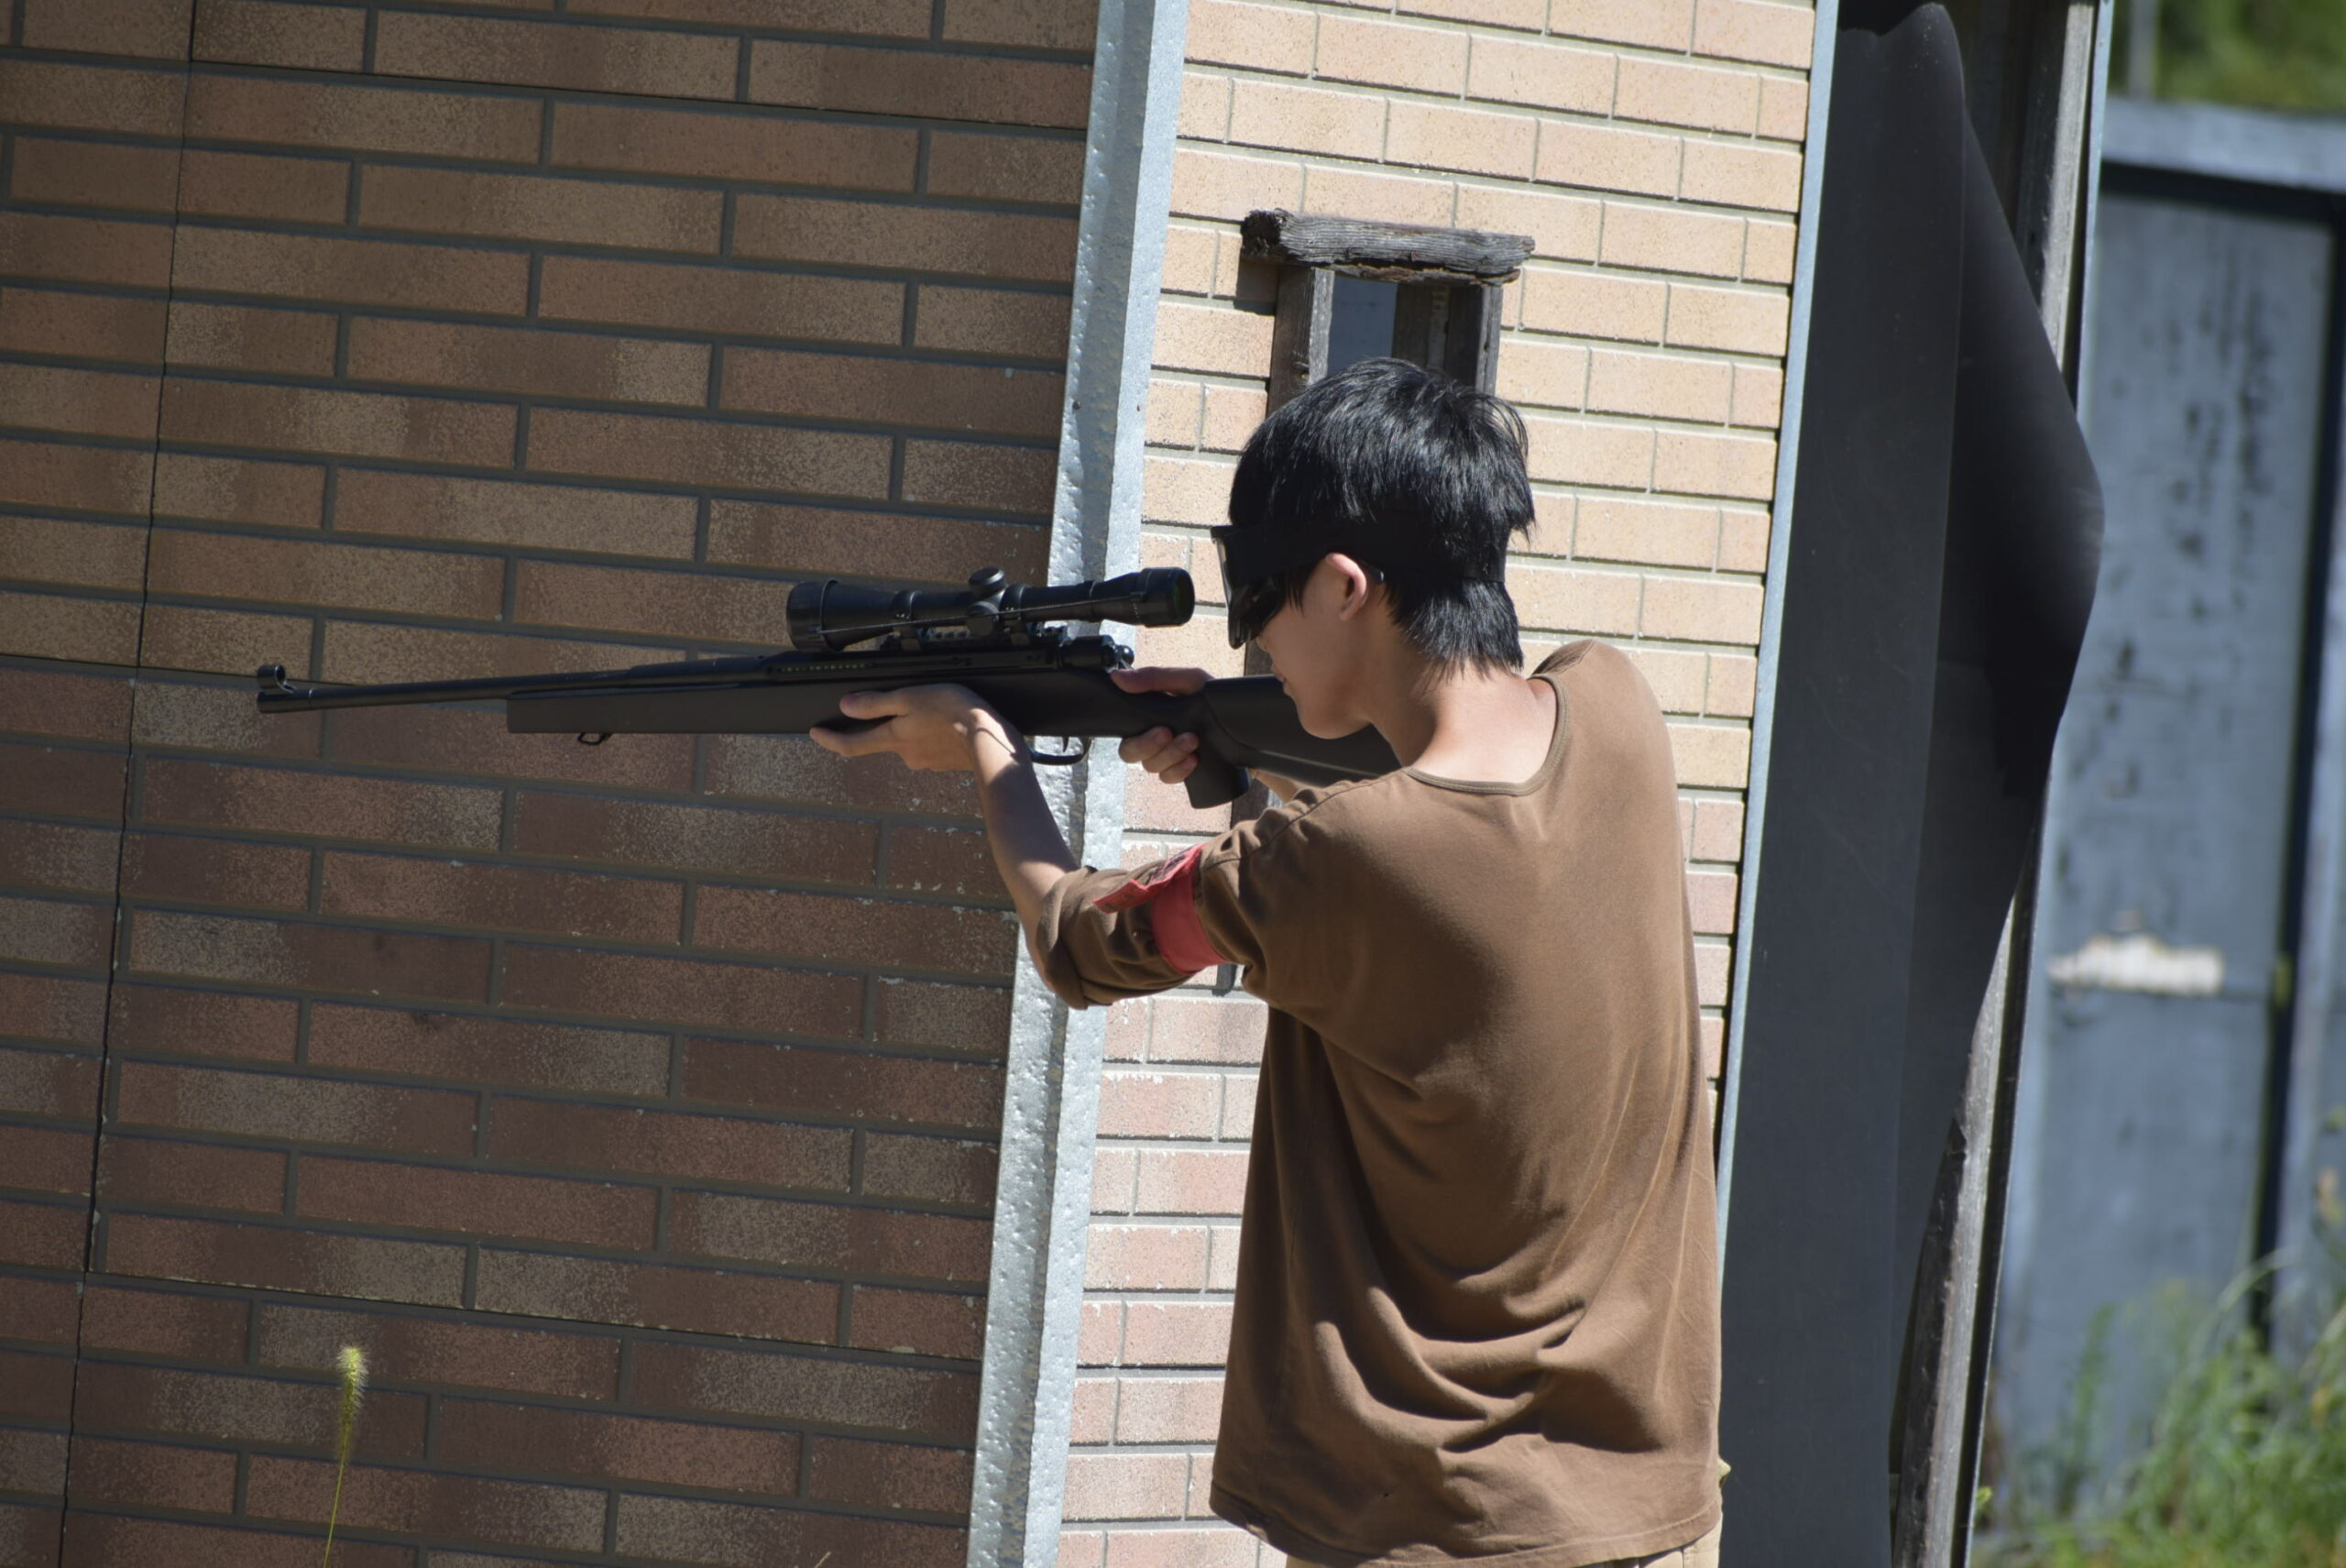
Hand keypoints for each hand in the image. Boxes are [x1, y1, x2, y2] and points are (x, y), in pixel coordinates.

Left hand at [810, 685, 1021, 772]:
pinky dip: (937, 735)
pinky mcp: (947, 763)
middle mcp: (907, 755)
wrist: (991, 742)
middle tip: (908, 704)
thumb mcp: (909, 698)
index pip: (852, 745)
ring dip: (919, 728)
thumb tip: (845, 706)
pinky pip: (934, 746)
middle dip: (891, 726)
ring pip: (913, 742)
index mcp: (893, 739)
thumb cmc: (953, 714)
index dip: (830, 739)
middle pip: (887, 740)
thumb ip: (876, 704)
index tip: (814, 733)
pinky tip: (951, 724)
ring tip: (938, 709)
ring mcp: (928, 762)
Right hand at [1111, 666, 1211, 784]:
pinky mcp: (1184, 771)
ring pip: (1150, 766)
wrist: (1249, 725)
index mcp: (1153, 714)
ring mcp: (1170, 755)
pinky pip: (1169, 778)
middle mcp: (1156, 736)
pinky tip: (1194, 760)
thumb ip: (1154, 678)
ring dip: (1170, 755)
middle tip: (1167, 733)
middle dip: (1147, 745)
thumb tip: (1118, 677)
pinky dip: (1179, 771)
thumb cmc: (1217, 698)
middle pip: (1130, 752)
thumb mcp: (1190, 680)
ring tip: (1193, 741)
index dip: (1130, 731)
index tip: (1154, 723)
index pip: (1125, 728)